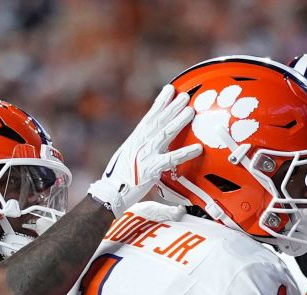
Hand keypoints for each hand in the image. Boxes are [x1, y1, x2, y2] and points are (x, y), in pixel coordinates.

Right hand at [88, 85, 201, 216]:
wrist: (109, 193)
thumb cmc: (119, 177)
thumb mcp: (128, 155)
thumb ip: (141, 145)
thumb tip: (151, 137)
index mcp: (136, 139)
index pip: (150, 116)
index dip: (161, 102)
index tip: (170, 89)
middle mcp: (140, 143)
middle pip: (159, 121)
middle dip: (173, 106)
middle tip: (186, 96)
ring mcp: (146, 155)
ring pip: (165, 134)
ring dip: (178, 121)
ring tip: (190, 111)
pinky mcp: (151, 169)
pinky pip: (171, 159)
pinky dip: (185, 153)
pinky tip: (197, 148)